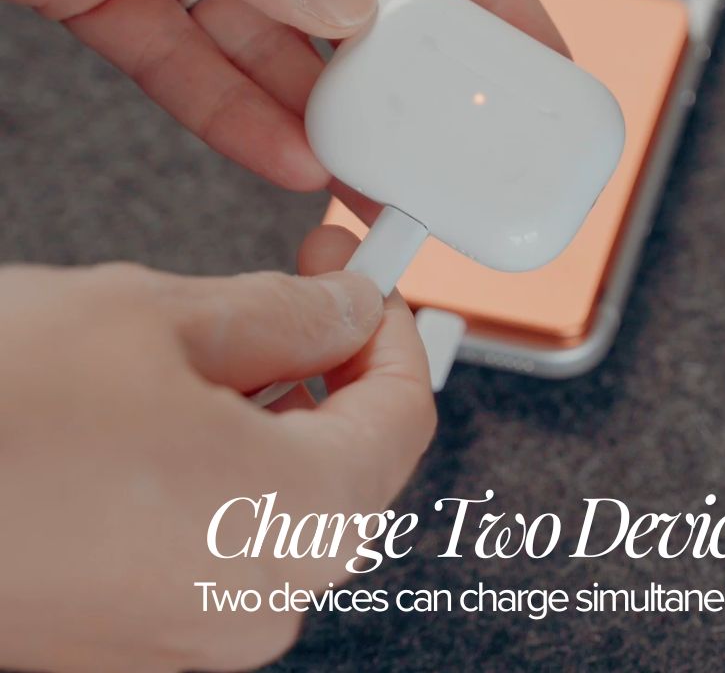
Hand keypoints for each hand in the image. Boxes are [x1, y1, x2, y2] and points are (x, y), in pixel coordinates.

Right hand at [0, 229, 434, 672]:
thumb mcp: (159, 319)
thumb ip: (287, 314)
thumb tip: (349, 307)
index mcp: (295, 520)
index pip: (404, 411)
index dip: (391, 326)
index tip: (364, 274)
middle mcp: (262, 598)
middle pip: (360, 457)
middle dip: (342, 361)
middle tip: (311, 287)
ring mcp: (201, 627)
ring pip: (297, 492)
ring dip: (288, 403)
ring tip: (233, 330)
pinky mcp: (144, 626)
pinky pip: (234, 528)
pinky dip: (237, 454)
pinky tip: (188, 400)